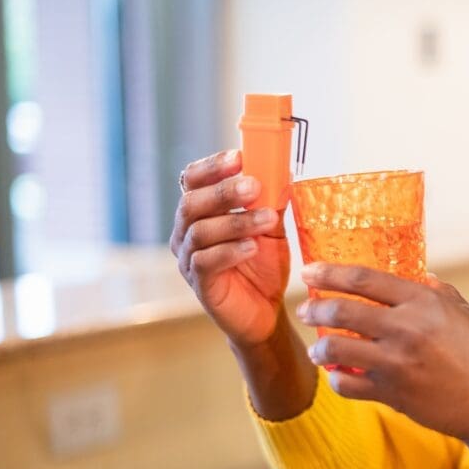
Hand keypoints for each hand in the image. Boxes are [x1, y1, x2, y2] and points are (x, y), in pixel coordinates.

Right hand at [170, 150, 288, 345]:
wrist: (266, 311)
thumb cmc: (264, 266)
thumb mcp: (271, 228)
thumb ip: (270, 201)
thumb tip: (282, 169)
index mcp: (201, 212)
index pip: (192, 180)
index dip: (211, 166)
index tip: (238, 157)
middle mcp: (186, 232)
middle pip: (192, 203)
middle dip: (223, 192)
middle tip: (253, 186)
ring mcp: (189, 259)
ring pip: (200, 232)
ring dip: (235, 222)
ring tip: (266, 220)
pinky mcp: (200, 284)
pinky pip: (205, 262)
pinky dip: (229, 251)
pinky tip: (251, 248)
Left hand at [296, 264, 468, 442]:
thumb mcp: (468, 314)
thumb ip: (439, 294)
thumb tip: (419, 278)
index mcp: (425, 302)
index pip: (365, 278)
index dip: (330, 272)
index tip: (310, 271)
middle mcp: (407, 328)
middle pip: (342, 309)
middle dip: (315, 307)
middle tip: (305, 309)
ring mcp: (396, 362)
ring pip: (335, 348)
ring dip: (319, 347)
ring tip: (317, 348)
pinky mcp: (392, 394)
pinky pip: (347, 385)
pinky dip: (337, 380)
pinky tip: (339, 376)